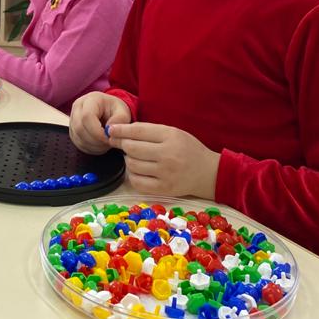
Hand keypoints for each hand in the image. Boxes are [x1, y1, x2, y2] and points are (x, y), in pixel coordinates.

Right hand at [69, 92, 131, 154]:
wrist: (109, 111)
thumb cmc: (115, 110)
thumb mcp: (123, 112)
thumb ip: (120, 120)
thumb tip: (109, 131)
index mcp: (90, 100)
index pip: (87, 116)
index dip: (97, 131)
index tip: (108, 138)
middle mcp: (78, 108)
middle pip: (80, 128)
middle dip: (95, 140)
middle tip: (108, 142)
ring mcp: (73, 119)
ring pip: (78, 137)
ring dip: (94, 145)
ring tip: (106, 142)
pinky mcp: (73, 131)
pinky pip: (78, 143)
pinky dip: (90, 148)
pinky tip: (100, 144)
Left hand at [106, 122, 220, 198]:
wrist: (208, 173)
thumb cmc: (188, 149)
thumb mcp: (173, 133)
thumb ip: (149, 132)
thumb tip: (121, 132)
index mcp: (170, 137)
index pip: (138, 131)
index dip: (121, 130)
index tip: (111, 130)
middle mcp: (167, 155)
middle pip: (132, 148)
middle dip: (123, 144)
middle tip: (122, 144)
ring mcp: (165, 174)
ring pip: (132, 165)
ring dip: (128, 160)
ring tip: (134, 157)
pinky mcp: (164, 189)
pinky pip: (137, 182)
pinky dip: (132, 175)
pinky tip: (137, 170)